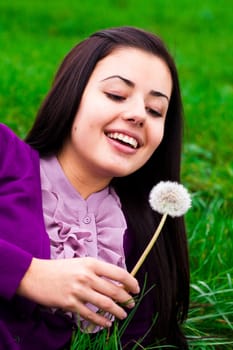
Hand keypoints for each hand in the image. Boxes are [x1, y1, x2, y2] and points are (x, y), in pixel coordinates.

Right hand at [17, 257, 139, 327]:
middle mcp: (87, 276)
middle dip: (126, 299)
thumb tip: (116, 282)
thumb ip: (97, 270)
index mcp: (91, 264)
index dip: (130, 282)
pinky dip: (101, 321)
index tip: (135, 288)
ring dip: (118, 311)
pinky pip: (90, 315)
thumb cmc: (59, 268)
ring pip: (106, 304)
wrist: (35, 275)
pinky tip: (107, 323)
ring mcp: (79, 291)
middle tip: (131, 303)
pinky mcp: (70, 304)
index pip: (118, 273)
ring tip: (123, 315)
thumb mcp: (80, 263)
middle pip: (114, 290)